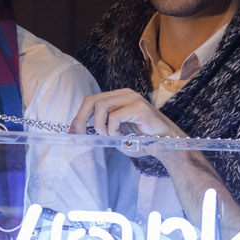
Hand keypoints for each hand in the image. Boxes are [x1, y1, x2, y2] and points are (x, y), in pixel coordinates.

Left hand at [70, 89, 186, 136]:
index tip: (73, 132)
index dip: (79, 116)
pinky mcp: (139, 107)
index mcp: (119, 97)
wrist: (167, 146)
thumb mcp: (117, 134)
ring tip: (111, 136)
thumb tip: (79, 130)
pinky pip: (114, 117)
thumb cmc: (143, 140)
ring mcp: (133, 98)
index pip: (91, 100)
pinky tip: (123, 136)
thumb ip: (102, 128)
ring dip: (101, 126)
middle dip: (81, 119)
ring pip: (101, 107)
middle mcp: (125, 94)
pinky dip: (113, 130)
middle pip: (92, 100)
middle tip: (81, 135)